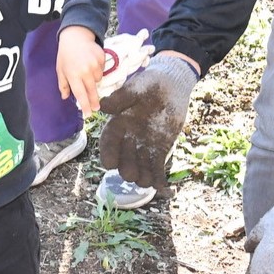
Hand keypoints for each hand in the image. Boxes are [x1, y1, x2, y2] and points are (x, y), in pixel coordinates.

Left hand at [56, 26, 104, 114]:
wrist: (76, 36)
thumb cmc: (66, 54)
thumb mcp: (60, 69)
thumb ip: (63, 84)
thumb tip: (65, 97)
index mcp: (73, 75)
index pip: (80, 94)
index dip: (85, 105)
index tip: (88, 113)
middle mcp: (85, 71)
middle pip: (92, 91)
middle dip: (94, 101)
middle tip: (96, 108)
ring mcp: (95, 64)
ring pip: (98, 80)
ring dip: (94, 80)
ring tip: (86, 71)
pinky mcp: (102, 59)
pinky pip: (102, 71)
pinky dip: (98, 70)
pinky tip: (91, 63)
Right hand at [98, 53, 198, 190]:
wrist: (171, 85)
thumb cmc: (150, 84)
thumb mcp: (135, 88)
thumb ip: (121, 98)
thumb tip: (103, 106)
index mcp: (118, 125)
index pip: (108, 143)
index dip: (108, 154)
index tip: (109, 164)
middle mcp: (127, 140)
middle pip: (123, 160)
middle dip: (127, 169)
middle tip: (132, 175)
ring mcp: (143, 148)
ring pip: (140, 169)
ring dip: (143, 178)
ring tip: (148, 183)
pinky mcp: (159, 151)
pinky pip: (157, 169)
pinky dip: (160, 181)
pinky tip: (165, 190)